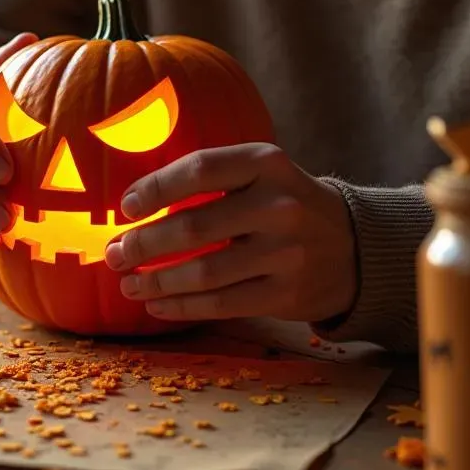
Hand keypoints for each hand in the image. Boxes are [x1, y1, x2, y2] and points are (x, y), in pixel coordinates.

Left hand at [105, 144, 357, 324]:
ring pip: (204, 272)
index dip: (156, 187)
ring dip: (156, 282)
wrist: (355, 247)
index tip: (125, 207)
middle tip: (113, 254)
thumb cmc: (284, 204)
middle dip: (144, 244)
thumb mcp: (261, 173)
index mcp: (267, 163)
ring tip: (128, 284)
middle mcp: (279, 205)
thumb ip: (211, 178)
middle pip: (194, 226)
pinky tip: (157, 305)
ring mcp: (286, 252)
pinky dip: (182, 307)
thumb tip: (133, 201)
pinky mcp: (287, 293)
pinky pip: (221, 304)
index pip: (200, 169)